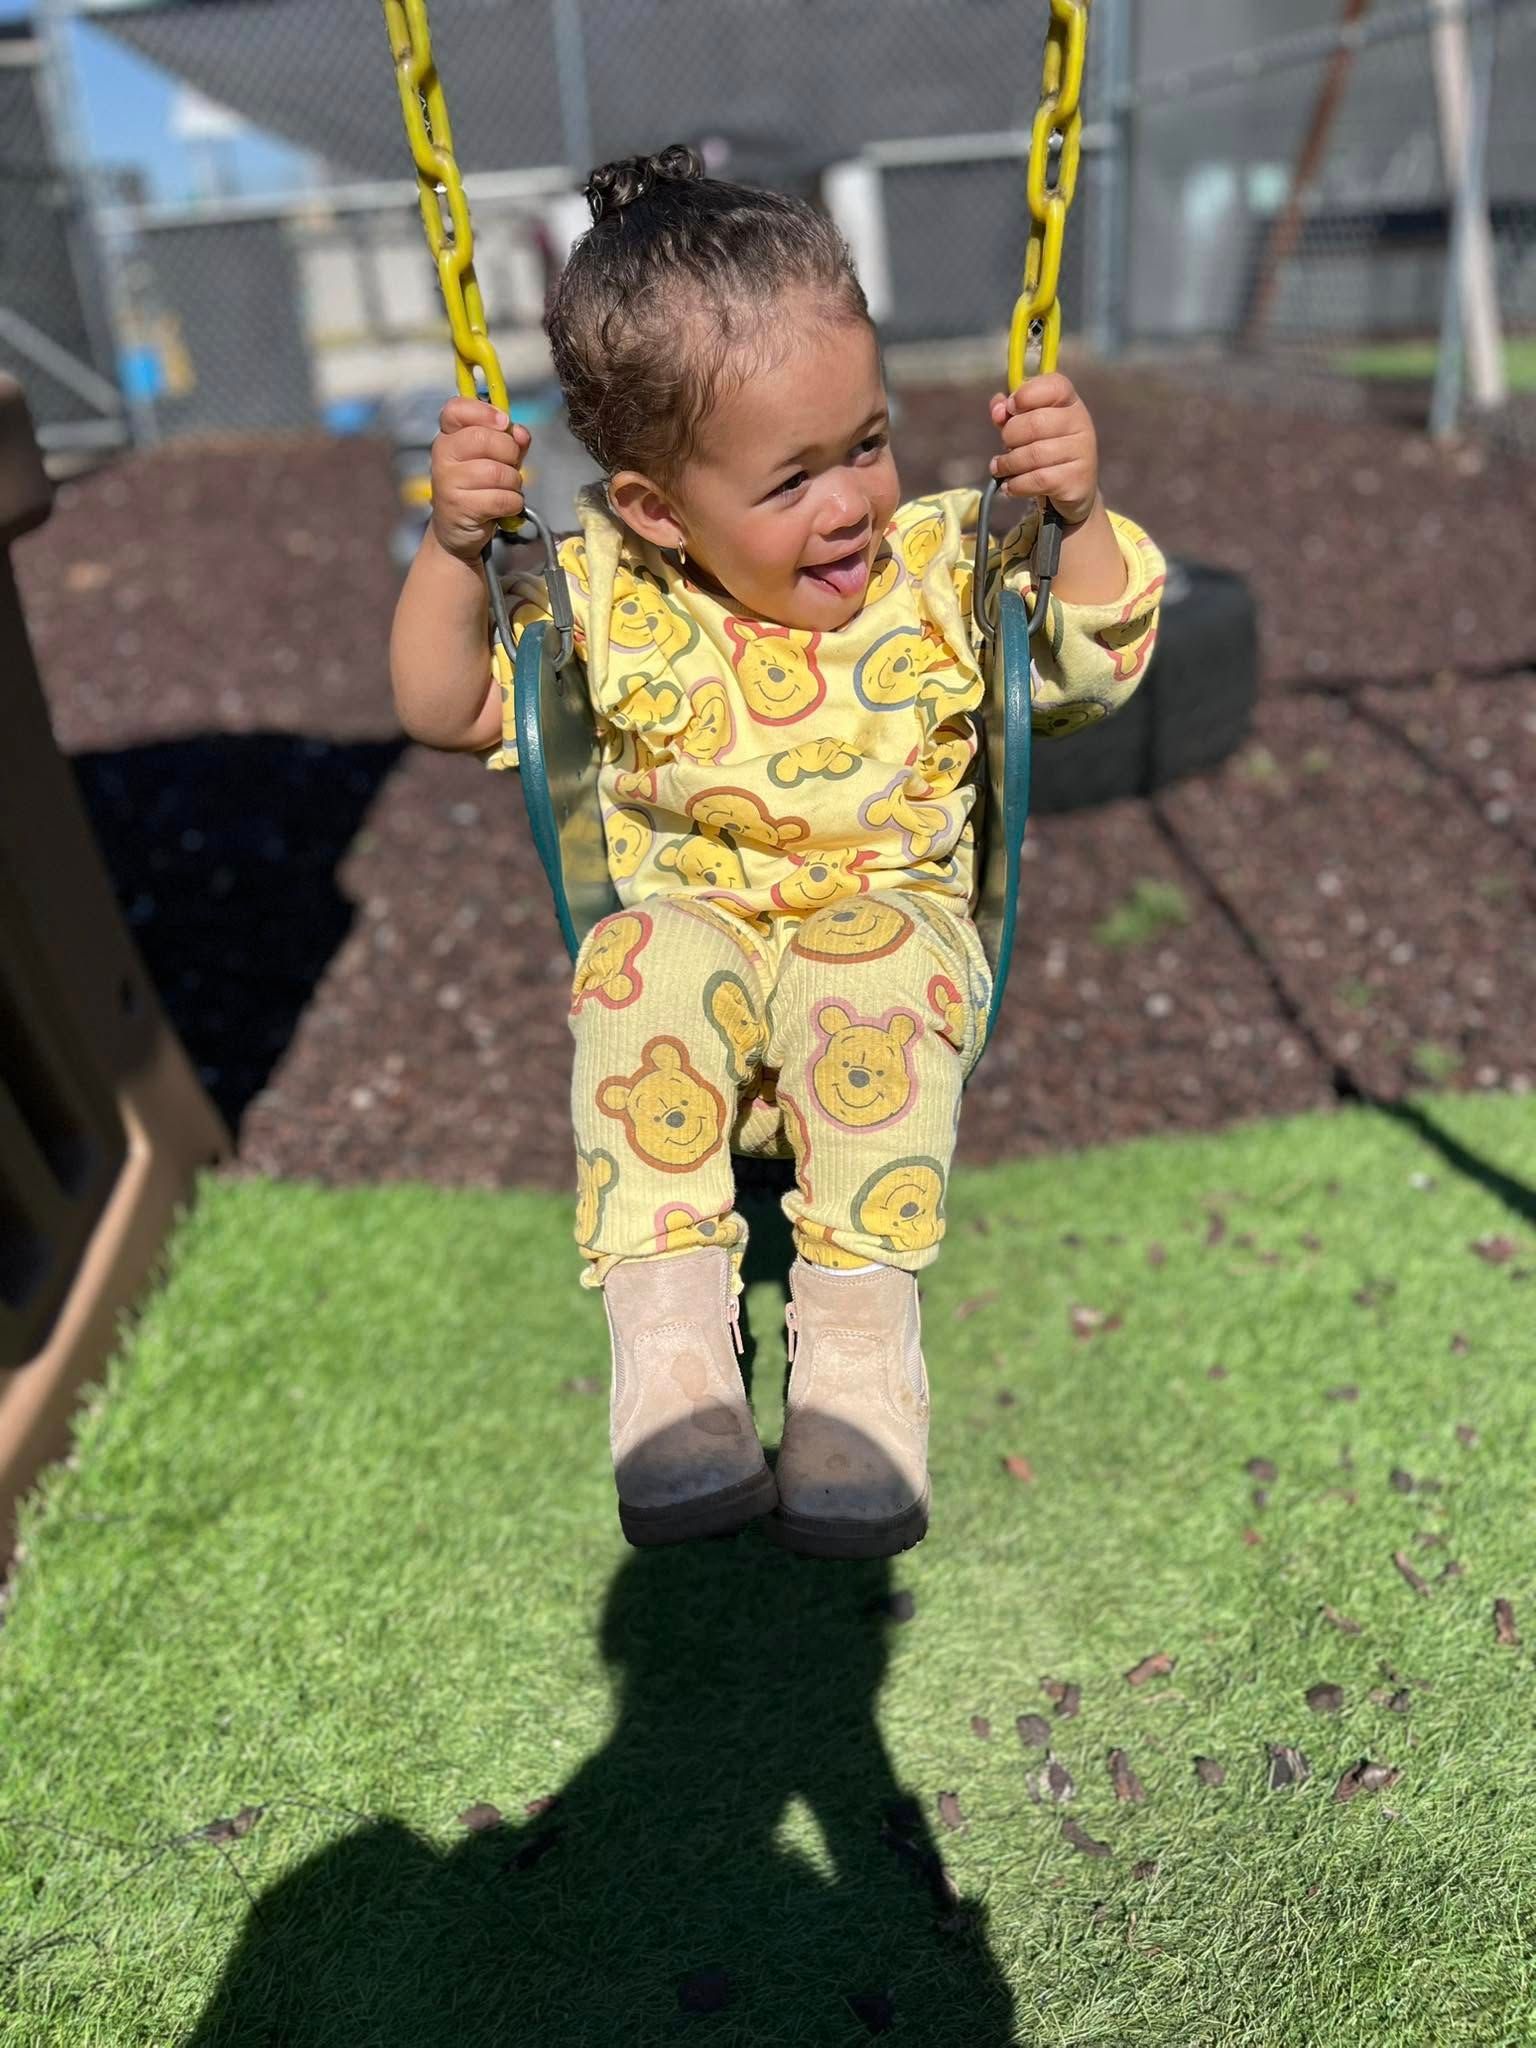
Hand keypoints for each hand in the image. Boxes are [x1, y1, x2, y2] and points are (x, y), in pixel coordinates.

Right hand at [429, 396, 530, 562]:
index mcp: (449, 435)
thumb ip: (509, 441)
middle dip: (510, 453)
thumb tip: (520, 433)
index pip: (456, 409)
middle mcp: (443, 454)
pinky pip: (501, 498)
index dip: (484, 411)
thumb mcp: (495, 458)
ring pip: (497, 472)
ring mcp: (448, 481)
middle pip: (484, 439)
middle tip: (510, 466)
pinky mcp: (460, 506)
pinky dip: (513, 503)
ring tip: (506, 489)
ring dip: (513, 482)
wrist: (456, 530)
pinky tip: (505, 506)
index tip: (503, 423)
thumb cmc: (477, 488)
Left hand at [987, 372, 1098, 526]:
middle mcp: (1080, 422)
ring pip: (1034, 454)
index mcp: (1069, 402)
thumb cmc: (1046, 453)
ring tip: (1000, 468)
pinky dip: (1017, 485)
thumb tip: (997, 407)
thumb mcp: (1026, 428)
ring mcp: (1082, 451)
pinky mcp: (1076, 480)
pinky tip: (1010, 486)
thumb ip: (1010, 414)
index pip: (1053, 385)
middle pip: (1036, 422)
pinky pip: (1038, 479)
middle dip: (1010, 436)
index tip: (1010, 408)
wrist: (1074, 490)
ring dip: (1009, 464)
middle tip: (1005, 446)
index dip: (1026, 394)